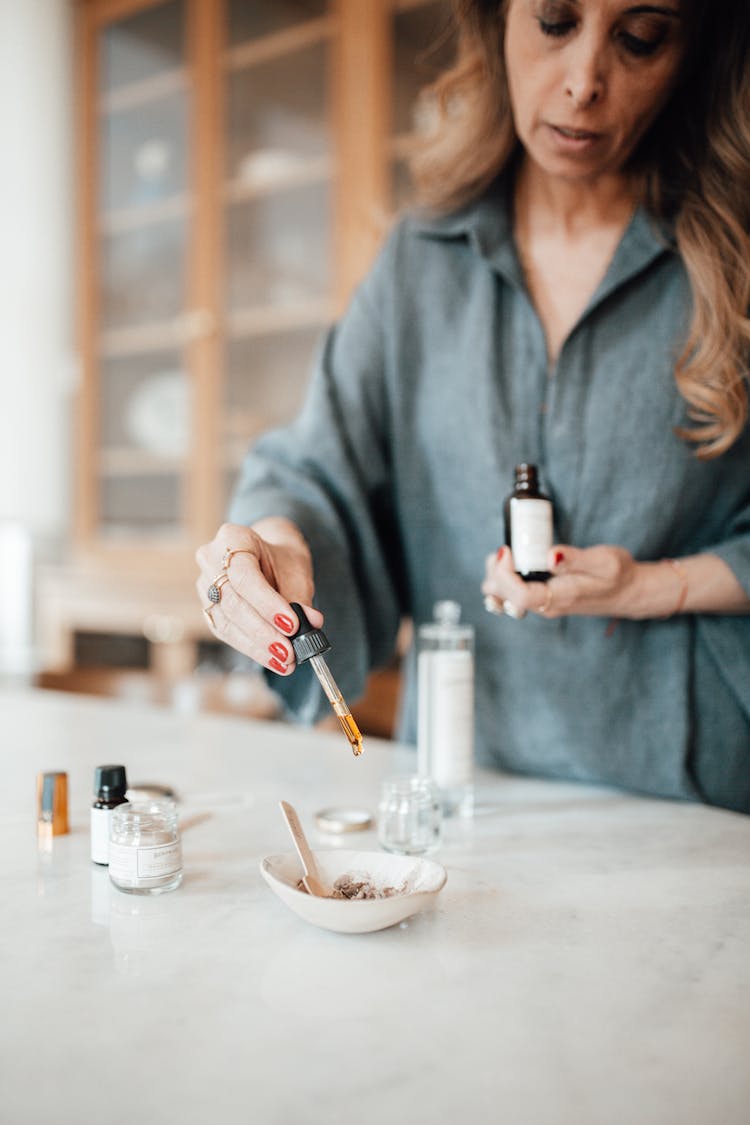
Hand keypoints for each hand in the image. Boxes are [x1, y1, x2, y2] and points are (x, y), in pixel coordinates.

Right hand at [195, 518, 322, 673]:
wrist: (267, 555)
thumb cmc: (281, 558)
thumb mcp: (295, 569)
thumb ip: (300, 597)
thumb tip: (311, 623)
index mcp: (232, 538)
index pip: (244, 576)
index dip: (267, 604)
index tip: (292, 625)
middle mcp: (210, 561)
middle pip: (233, 603)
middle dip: (264, 632)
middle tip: (289, 652)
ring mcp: (205, 587)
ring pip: (228, 623)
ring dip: (258, 646)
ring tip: (285, 661)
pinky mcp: (209, 610)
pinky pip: (227, 633)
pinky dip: (252, 649)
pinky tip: (273, 660)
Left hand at [482, 543, 640, 619]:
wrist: (627, 592)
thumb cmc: (618, 575)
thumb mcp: (604, 561)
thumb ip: (575, 559)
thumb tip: (551, 555)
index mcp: (559, 599)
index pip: (519, 596)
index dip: (504, 574)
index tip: (507, 550)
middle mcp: (545, 606)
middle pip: (503, 598)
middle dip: (496, 572)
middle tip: (506, 548)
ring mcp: (541, 604)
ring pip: (502, 599)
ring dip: (496, 577)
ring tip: (505, 555)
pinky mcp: (540, 598)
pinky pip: (509, 595)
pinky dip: (502, 579)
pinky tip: (508, 563)